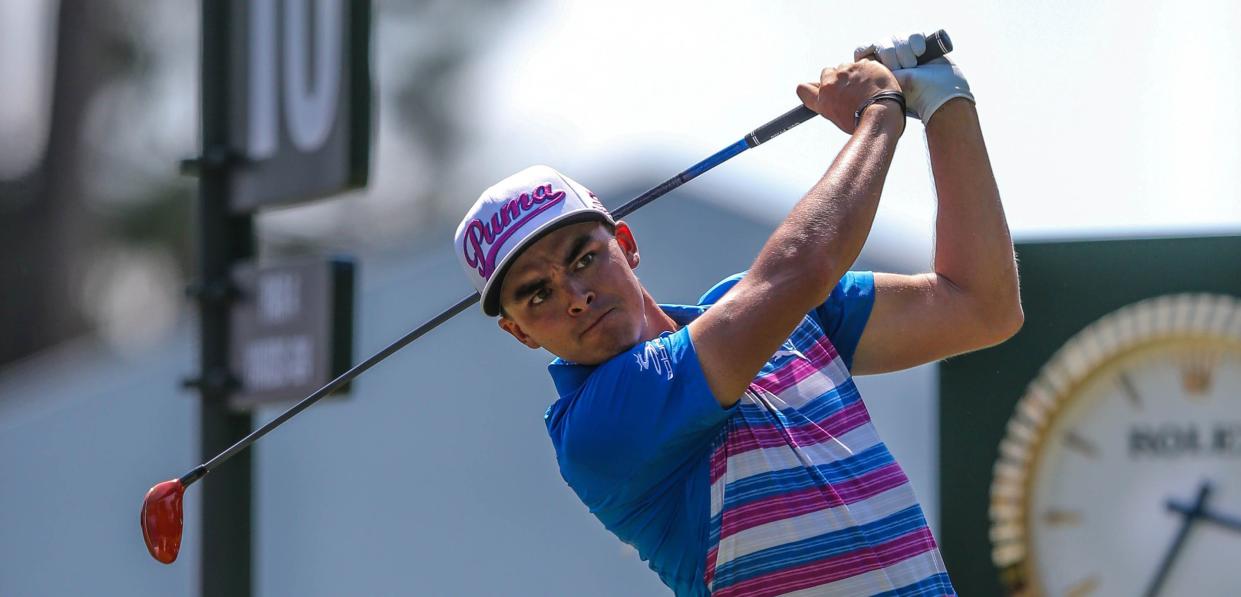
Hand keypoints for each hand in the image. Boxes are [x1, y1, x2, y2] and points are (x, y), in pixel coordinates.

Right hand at [796, 61, 901, 134]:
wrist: (882, 114)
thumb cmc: (862, 121)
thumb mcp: (838, 118)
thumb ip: (829, 103)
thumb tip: (829, 95)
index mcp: (822, 100)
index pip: (803, 89)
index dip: (812, 87)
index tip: (821, 88)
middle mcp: (830, 84)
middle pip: (828, 72)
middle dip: (838, 78)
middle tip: (852, 90)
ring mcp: (846, 72)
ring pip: (847, 66)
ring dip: (855, 73)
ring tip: (867, 88)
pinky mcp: (862, 64)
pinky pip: (864, 63)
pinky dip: (870, 71)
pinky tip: (876, 83)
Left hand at [855, 33, 973, 122]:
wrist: (943, 95)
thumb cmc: (915, 97)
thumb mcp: (890, 86)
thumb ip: (877, 73)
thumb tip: (862, 63)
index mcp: (879, 70)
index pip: (863, 52)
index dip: (867, 51)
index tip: (875, 59)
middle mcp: (891, 60)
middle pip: (882, 43)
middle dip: (891, 54)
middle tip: (903, 67)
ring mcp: (906, 52)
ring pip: (897, 38)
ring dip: (905, 49)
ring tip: (914, 64)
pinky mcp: (921, 45)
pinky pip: (913, 35)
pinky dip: (916, 42)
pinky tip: (921, 52)